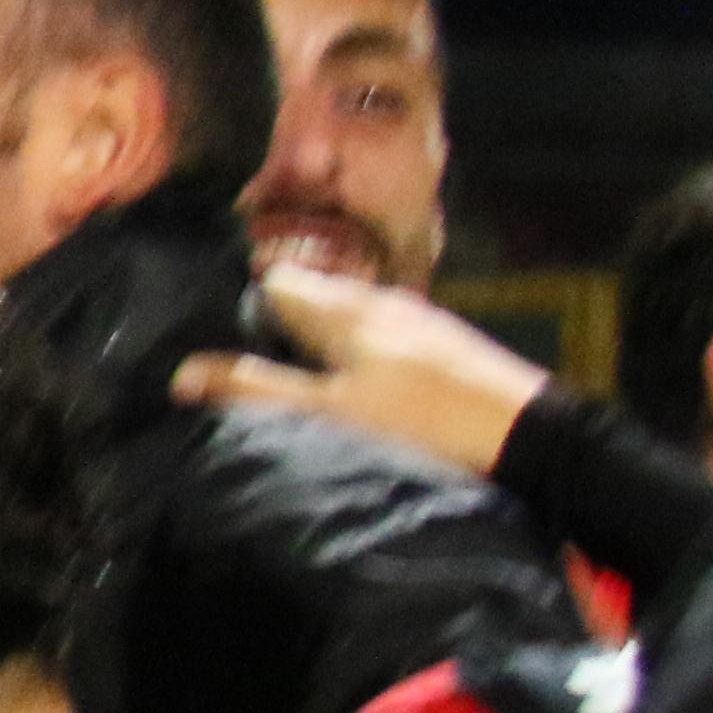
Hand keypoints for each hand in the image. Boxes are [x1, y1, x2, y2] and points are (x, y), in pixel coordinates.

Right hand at [173, 262, 545, 482]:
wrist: (529, 432)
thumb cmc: (424, 420)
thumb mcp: (333, 410)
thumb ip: (258, 389)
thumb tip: (182, 372)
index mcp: (344, 307)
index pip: (272, 280)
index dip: (240, 306)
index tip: (219, 341)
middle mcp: (377, 298)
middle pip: (309, 296)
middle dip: (274, 323)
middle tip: (249, 370)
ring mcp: (414, 317)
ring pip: (344, 315)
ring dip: (315, 340)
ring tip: (296, 382)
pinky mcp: (440, 341)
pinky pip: (376, 333)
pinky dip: (352, 351)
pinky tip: (355, 388)